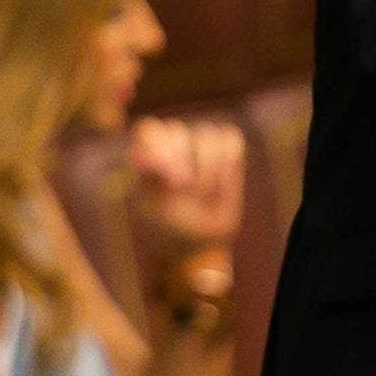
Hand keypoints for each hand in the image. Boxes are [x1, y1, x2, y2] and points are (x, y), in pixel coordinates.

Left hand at [129, 117, 246, 247]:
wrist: (197, 245)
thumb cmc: (167, 226)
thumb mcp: (153, 206)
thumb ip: (152, 179)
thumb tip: (156, 160)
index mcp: (146, 154)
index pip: (149, 130)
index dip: (159, 147)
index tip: (168, 178)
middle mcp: (172, 144)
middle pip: (177, 131)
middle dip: (181, 162)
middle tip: (182, 188)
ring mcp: (200, 146)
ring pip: (207, 135)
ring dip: (206, 170)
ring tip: (200, 194)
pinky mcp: (226, 152)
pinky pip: (230, 140)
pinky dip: (227, 165)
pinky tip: (219, 187)